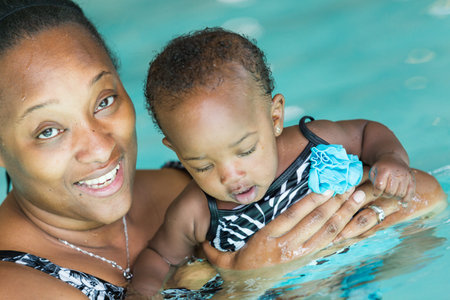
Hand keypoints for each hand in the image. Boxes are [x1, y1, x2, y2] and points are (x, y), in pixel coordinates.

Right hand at [202, 182, 385, 269]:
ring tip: (358, 195)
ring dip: (343, 212)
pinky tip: (352, 219)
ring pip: (325, 231)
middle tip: (352, 182)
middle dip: (336, 200)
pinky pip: (328, 245)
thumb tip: (205, 230)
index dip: (312, 198)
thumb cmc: (235, 272)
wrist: (246, 294)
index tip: (326, 183)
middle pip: (315, 220)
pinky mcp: (306, 261)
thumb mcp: (221, 257)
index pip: (294, 214)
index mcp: (267, 240)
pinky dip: (342, 231)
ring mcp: (299, 255)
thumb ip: (213, 244)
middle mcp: (286, 247)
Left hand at [369, 154, 415, 203]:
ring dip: (394, 196)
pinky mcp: (412, 179)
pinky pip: (410, 193)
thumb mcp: (373, 171)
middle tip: (383, 192)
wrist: (393, 158)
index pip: (379, 186)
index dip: (376, 192)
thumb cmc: (381, 168)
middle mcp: (396, 173)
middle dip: (385, 195)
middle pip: (390, 192)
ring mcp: (405, 176)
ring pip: (400, 194)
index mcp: (384, 170)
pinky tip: (402, 200)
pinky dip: (406, 199)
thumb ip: (373, 182)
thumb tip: (376, 196)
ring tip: (390, 193)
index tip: (376, 193)